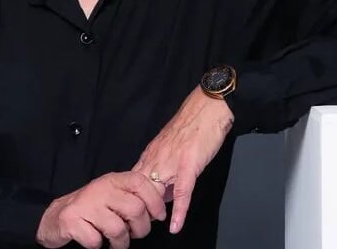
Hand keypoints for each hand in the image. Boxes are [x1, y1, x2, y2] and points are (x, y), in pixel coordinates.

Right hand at [35, 171, 166, 248]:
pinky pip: (96, 241)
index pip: (141, 182)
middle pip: (135, 209)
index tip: (158, 216)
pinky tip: (94, 239)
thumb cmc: (91, 209)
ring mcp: (85, 204)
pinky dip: (98, 246)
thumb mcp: (113, 196)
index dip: (155, 201)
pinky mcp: (72, 220)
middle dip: (140, 229)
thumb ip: (132, 197)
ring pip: (118, 228)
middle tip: (134, 235)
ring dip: (120, 243)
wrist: (56, 217)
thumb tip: (158, 209)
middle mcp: (100, 188)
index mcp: (113, 180)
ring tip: (115, 243)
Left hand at [132, 86, 233, 234]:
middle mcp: (156, 158)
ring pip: (156, 191)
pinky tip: (175, 226)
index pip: (134, 181)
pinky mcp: (188, 165)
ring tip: (148, 228)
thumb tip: (162, 191)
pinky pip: (182, 192)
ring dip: (152, 212)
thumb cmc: (192, 125)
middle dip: (137, 208)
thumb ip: (163, 167)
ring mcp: (171, 163)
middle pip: (140, 189)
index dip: (130, 198)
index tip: (129, 212)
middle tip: (136, 225)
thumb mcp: (171, 146)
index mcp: (151, 154)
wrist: (207, 108)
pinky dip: (179, 211)